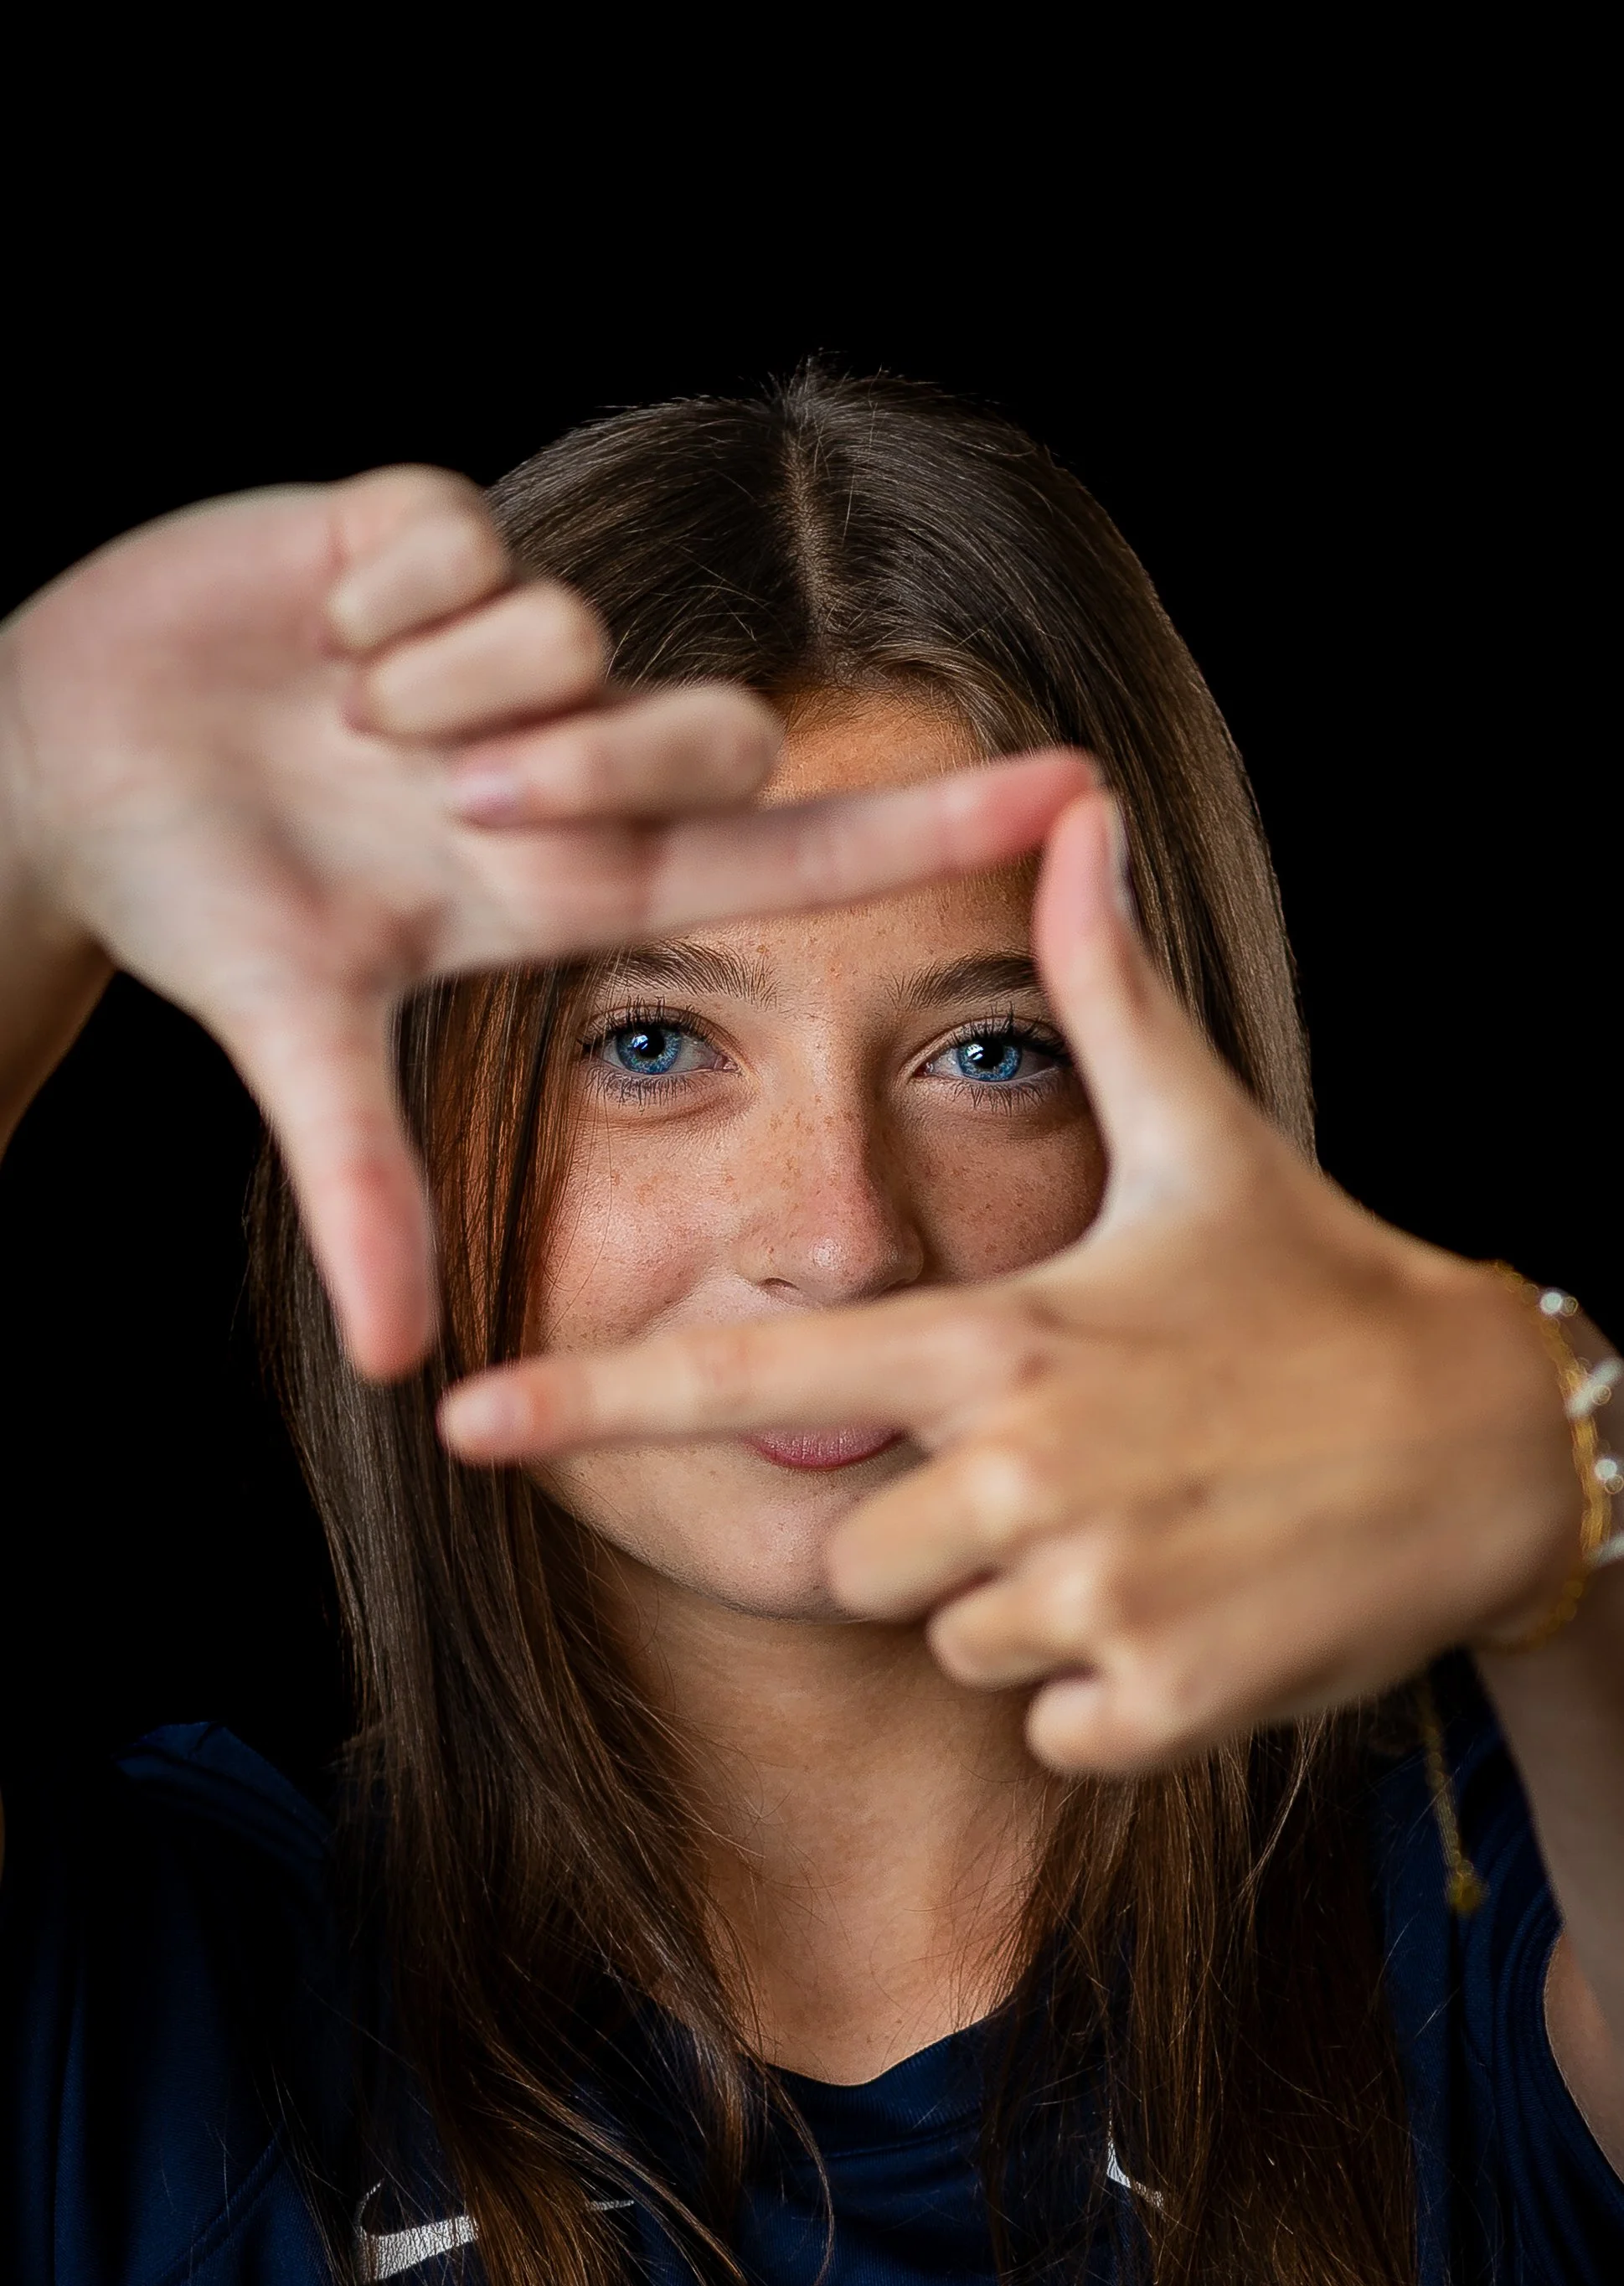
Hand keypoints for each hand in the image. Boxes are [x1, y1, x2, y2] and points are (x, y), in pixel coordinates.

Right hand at [0, 470, 1084, 1374]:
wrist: (70, 761)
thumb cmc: (204, 896)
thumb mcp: (301, 1031)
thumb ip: (363, 1186)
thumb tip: (398, 1369)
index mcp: (570, 874)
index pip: (790, 850)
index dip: (934, 826)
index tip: (1080, 795)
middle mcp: (570, 753)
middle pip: (700, 733)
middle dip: (562, 772)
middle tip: (430, 798)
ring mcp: (512, 642)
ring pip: (567, 637)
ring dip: (433, 690)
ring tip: (343, 717)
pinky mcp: (429, 525)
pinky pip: (454, 541)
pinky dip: (368, 596)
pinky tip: (318, 632)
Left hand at [442, 788, 1585, 1772]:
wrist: (1491, 1440)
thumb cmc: (1318, 1283)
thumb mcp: (1204, 1136)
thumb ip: (1106, 989)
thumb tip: (1070, 811)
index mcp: (996, 1335)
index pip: (756, 1371)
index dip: (595, 1402)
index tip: (462, 1425)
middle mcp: (1018, 1468)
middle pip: (854, 1552)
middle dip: (932, 1527)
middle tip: (1065, 1464)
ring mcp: (1088, 1593)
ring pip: (952, 1640)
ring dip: (1025, 1604)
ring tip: (1143, 1522)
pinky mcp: (1156, 1700)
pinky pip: (1049, 1722)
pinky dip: (1103, 1688)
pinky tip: (1192, 1601)